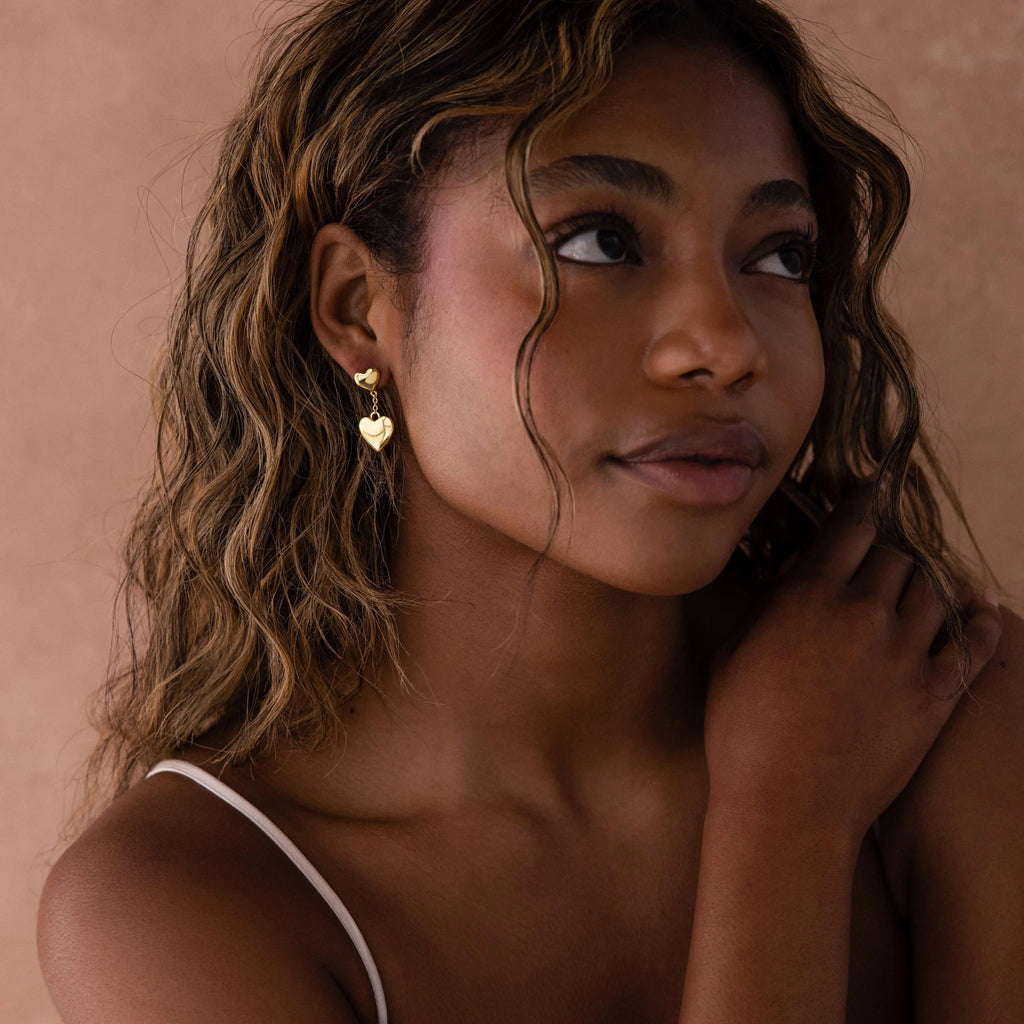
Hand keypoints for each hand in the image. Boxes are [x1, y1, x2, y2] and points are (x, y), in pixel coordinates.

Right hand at [703, 478, 1002, 836]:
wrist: (787, 803)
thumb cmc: (742, 731)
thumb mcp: (732, 654)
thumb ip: (765, 610)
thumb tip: (784, 585)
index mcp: (809, 596)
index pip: (849, 528)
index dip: (862, 501)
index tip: (871, 487)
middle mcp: (864, 613)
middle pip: (895, 555)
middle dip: (886, 550)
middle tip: (878, 557)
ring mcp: (906, 654)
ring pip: (932, 591)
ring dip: (924, 582)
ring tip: (919, 583)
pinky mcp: (934, 695)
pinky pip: (971, 645)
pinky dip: (979, 620)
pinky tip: (980, 606)